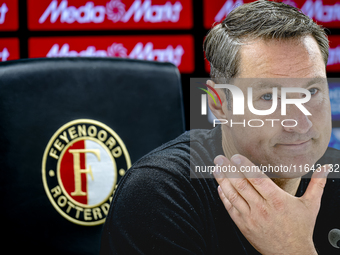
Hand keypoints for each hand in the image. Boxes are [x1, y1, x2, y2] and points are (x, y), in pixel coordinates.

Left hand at [213, 154, 329, 254]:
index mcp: (278, 201)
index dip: (245, 167)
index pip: (257, 180)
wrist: (291, 254)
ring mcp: (251, 217)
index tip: (235, 157)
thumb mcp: (311, 205)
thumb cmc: (301, 228)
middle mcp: (262, 208)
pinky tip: (220, 186)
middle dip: (228, 170)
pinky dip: (224, 197)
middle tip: (219, 158)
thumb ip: (317, 184)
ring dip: (222, 181)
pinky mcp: (243, 225)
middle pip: (242, 185)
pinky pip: (230, 208)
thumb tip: (325, 168)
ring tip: (216, 168)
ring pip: (233, 195)